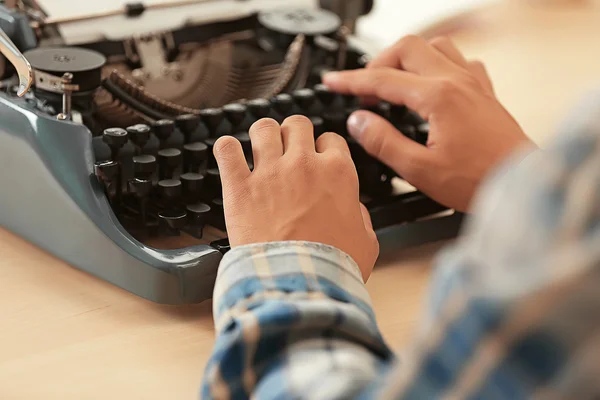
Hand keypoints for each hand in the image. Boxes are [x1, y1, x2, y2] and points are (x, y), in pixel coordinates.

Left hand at [213, 116, 378, 280]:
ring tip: (259, 148)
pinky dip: (226, 149)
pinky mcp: (239, 187)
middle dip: (293, 134)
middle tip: (288, 149)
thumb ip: (360, 216)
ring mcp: (269, 172)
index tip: (319, 160)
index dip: (324, 150)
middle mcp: (303, 164)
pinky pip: (226, 149)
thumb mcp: (367, 242)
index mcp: (337, 172)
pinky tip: (230, 156)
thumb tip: (352, 207)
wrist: (299, 283)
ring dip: (262, 135)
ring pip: (262, 128)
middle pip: (297, 124)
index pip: (331, 140)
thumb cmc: (333, 267)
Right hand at [323, 36, 533, 211]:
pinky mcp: (485, 92)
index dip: (351, 81)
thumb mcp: (420, 170)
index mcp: (438, 98)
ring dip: (409, 58)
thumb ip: (384, 142)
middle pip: (408, 48)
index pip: (383, 79)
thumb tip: (358, 122)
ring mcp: (474, 83)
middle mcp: (457, 81)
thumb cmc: (478, 181)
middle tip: (363, 88)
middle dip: (378, 63)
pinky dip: (438, 64)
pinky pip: (459, 61)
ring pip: (435, 46)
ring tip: (394, 81)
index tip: (332, 82)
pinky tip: (432, 84)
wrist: (520, 184)